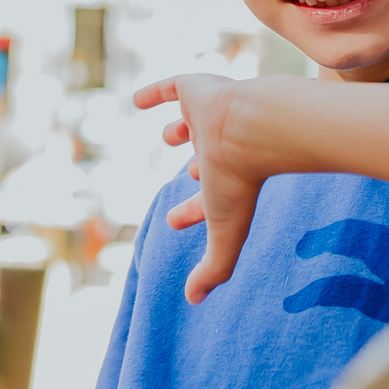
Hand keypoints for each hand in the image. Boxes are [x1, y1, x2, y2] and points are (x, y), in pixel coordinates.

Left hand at [133, 73, 261, 304]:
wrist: (252, 127)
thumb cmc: (239, 181)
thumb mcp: (224, 232)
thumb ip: (214, 268)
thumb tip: (194, 300)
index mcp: (227, 177)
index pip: (207, 198)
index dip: (191, 212)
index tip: (173, 221)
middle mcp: (220, 146)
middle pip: (203, 160)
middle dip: (195, 170)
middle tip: (187, 176)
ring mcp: (209, 116)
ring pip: (194, 124)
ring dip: (181, 130)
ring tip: (169, 135)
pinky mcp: (196, 88)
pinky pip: (172, 87)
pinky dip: (154, 93)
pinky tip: (137, 100)